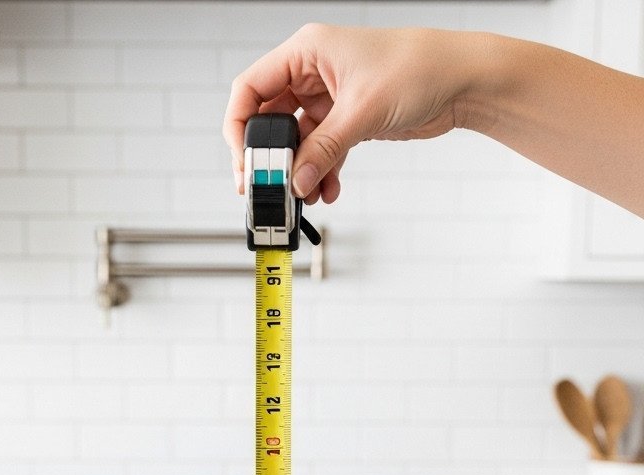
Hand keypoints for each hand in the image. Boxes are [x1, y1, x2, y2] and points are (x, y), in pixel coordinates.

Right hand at [223, 24, 479, 204]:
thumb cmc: (418, 68)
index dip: (239, 128)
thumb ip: (324, 150)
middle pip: (270, 120)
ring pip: (296, 142)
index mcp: (306, 52)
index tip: (244, 164)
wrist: (461, 80)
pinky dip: (321, 173)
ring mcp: (328, 97)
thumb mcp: (362, 111)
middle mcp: (311, 72)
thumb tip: (295, 182)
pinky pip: (321, 151)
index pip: (250, 89)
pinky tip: (328, 190)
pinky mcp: (346, 119)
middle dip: (270, 159)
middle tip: (270, 188)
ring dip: (298, 172)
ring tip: (305, 196)